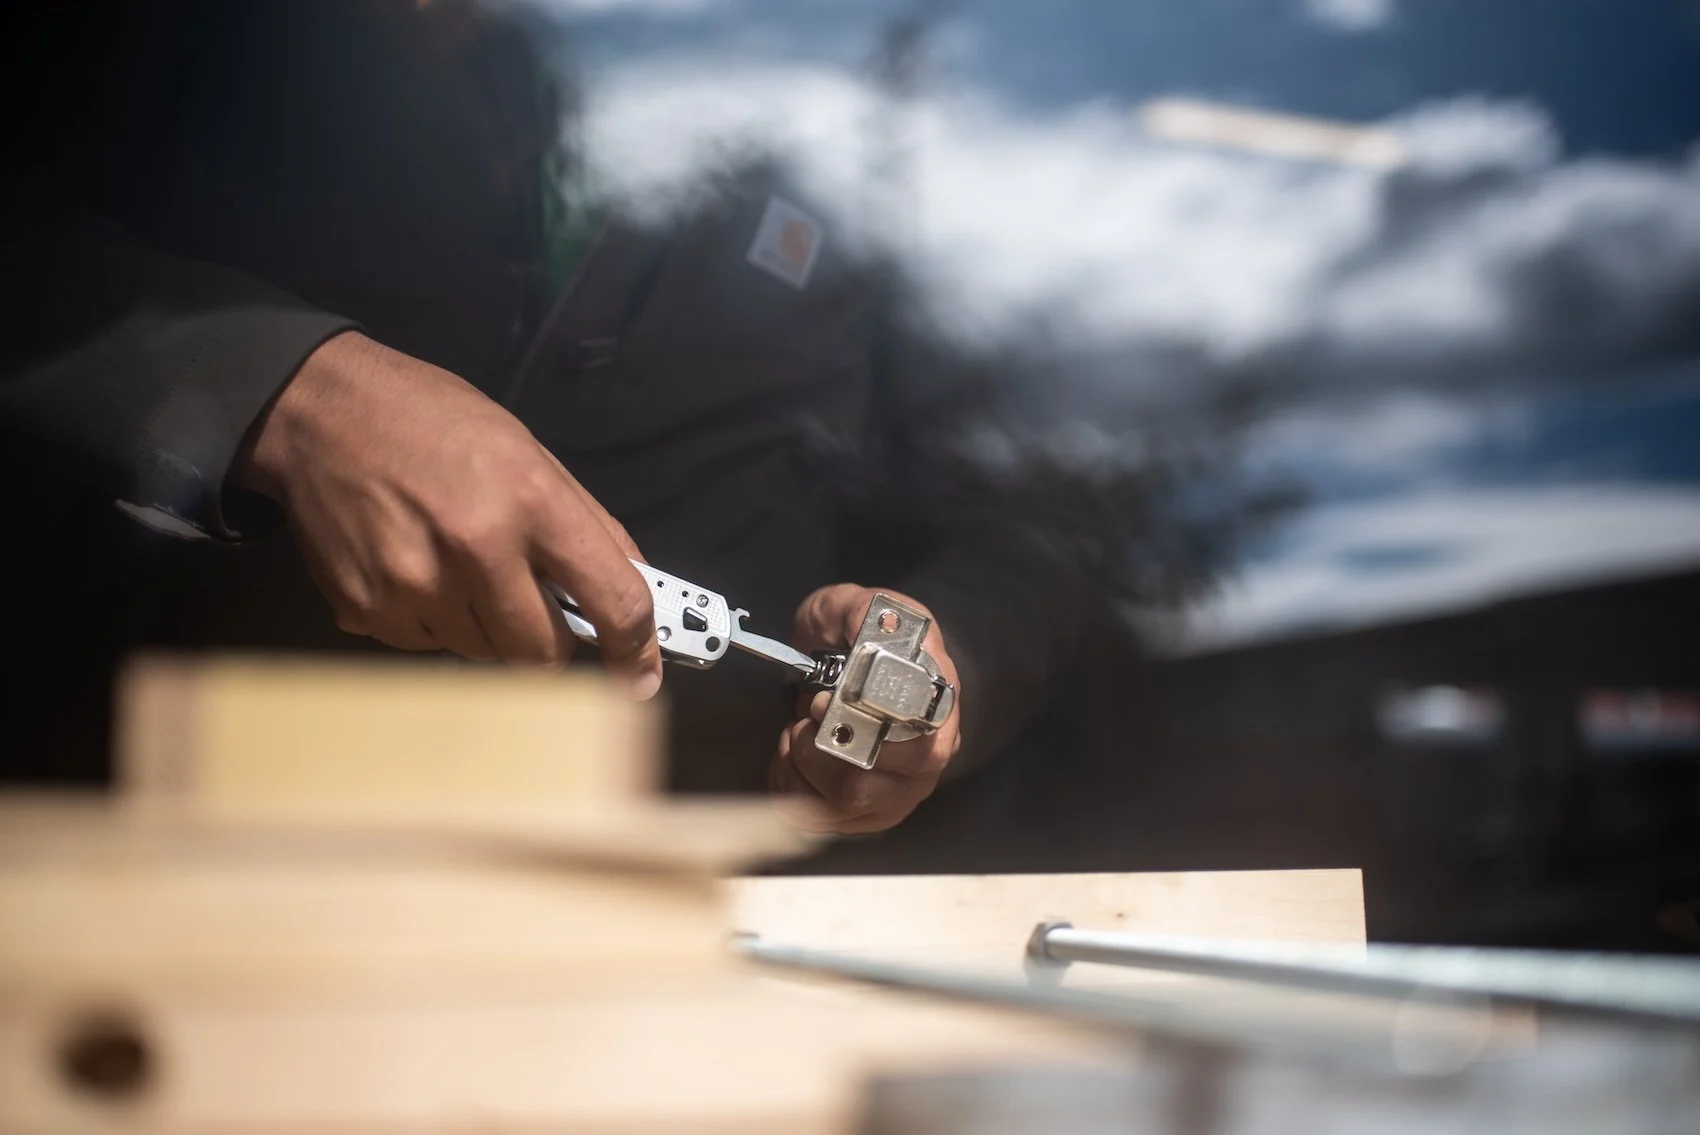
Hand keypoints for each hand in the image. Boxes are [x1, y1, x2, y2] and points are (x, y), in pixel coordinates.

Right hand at [231, 331, 661, 696]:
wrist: (318, 411)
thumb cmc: (430, 422)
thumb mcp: (529, 451)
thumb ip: (588, 525)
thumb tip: (635, 588)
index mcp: (530, 501)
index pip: (611, 601)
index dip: (635, 649)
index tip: (639, 673)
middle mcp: (475, 548)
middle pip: (543, 655)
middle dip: (552, 643)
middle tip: (537, 608)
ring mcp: (415, 586)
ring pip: (485, 655)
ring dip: (490, 630)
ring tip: (463, 567)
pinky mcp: (369, 609)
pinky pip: (429, 647)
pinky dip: (438, 623)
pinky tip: (419, 569)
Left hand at [769, 584, 961, 833]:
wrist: (862, 660)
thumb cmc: (865, 636)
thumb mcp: (858, 606)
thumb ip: (863, 614)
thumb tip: (869, 630)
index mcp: (937, 711)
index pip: (922, 749)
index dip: (863, 730)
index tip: (824, 701)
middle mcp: (924, 762)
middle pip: (866, 789)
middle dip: (814, 751)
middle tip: (808, 712)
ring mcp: (895, 794)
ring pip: (836, 809)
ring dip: (799, 768)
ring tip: (797, 731)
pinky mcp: (863, 815)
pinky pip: (817, 821)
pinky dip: (790, 786)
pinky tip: (793, 755)